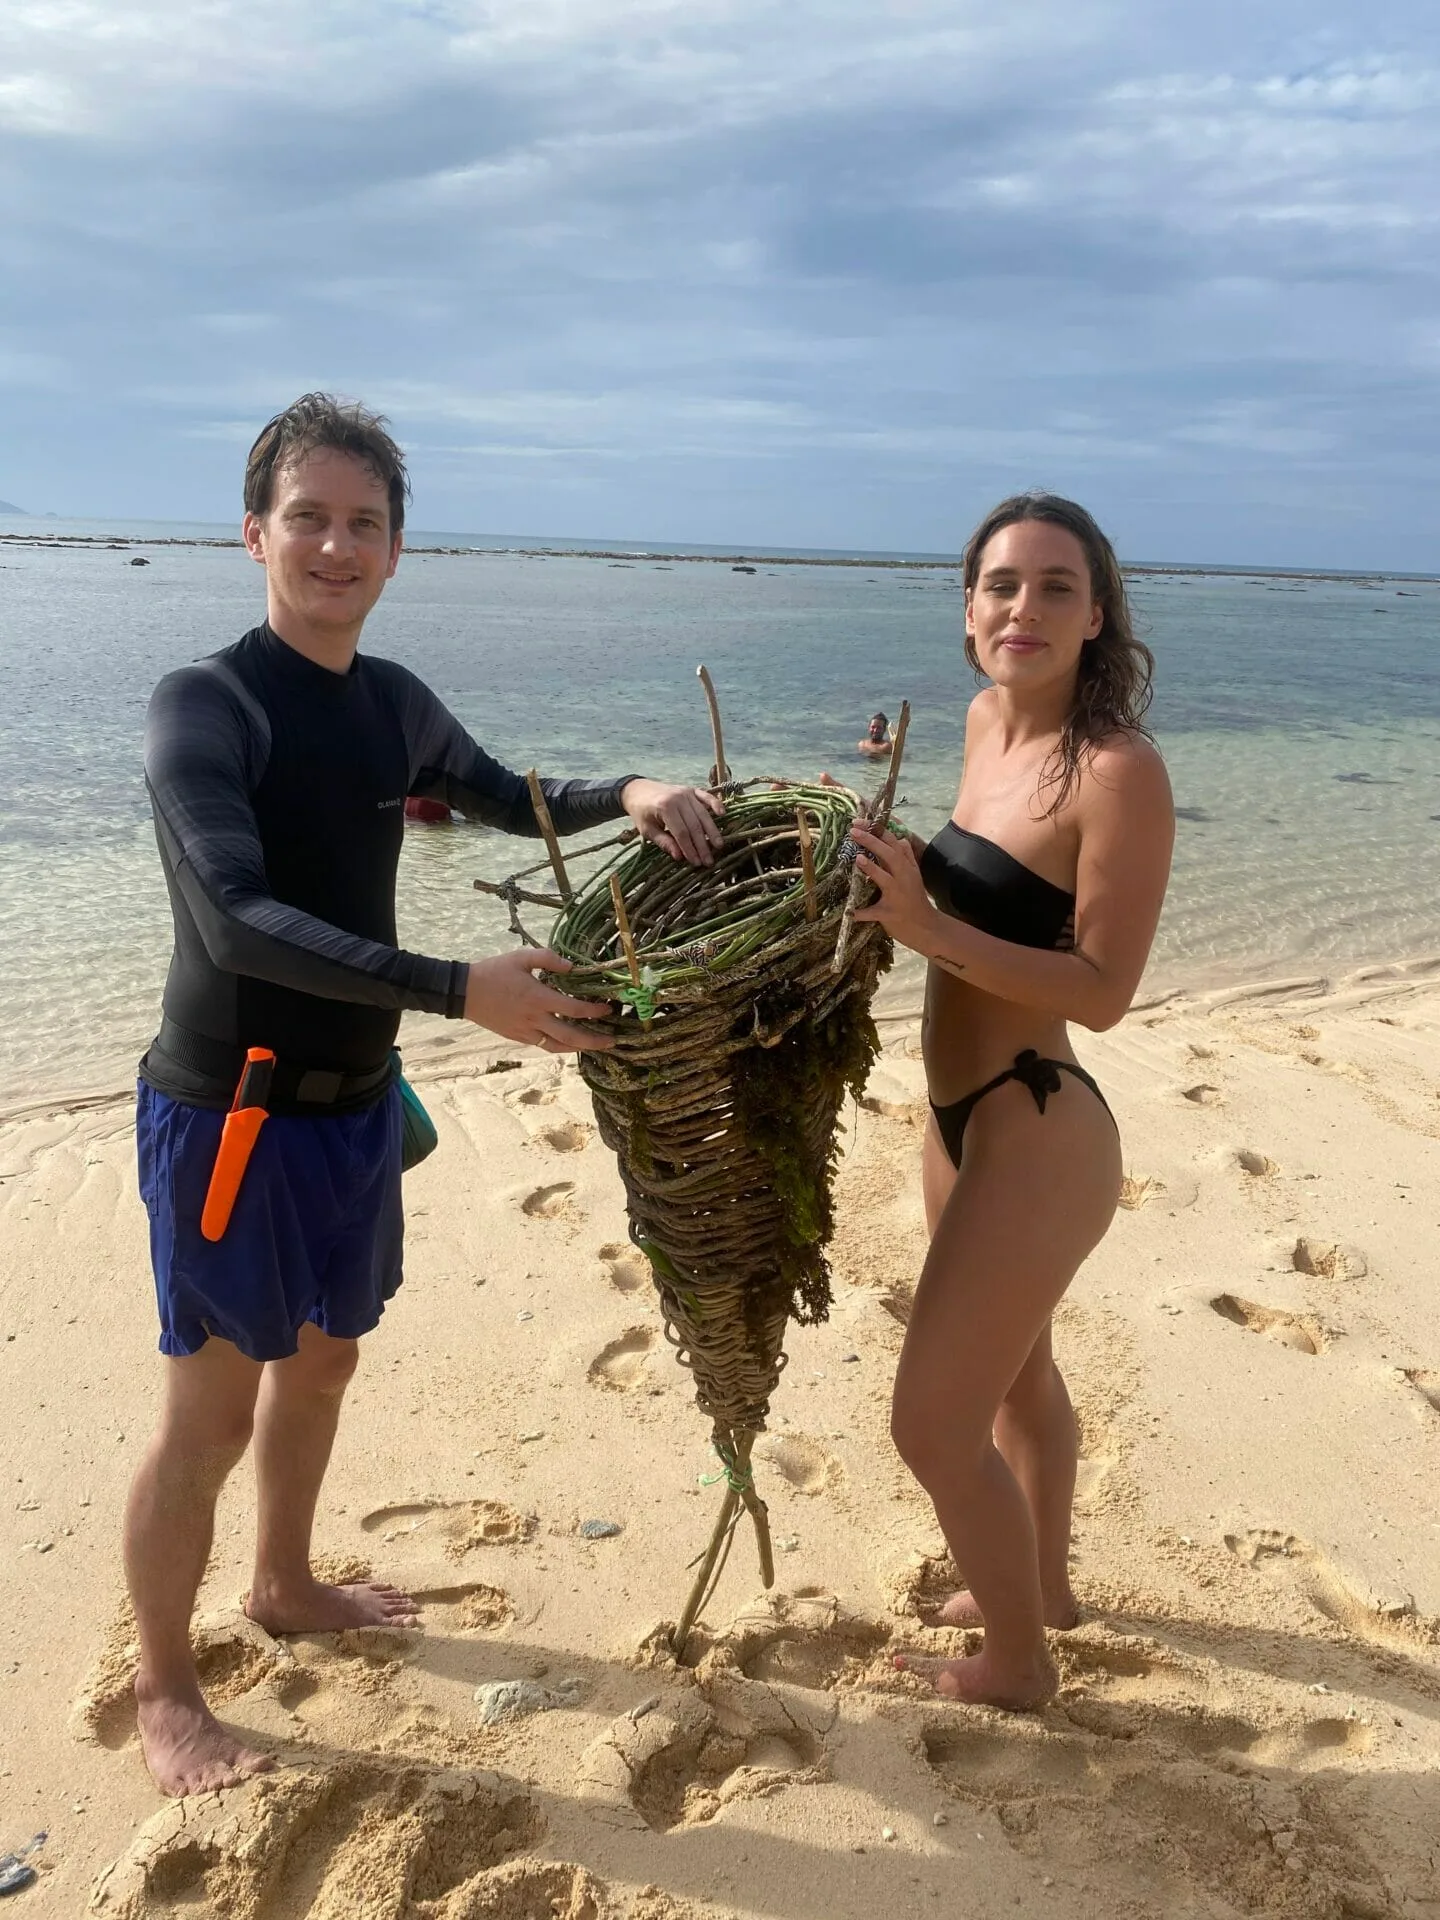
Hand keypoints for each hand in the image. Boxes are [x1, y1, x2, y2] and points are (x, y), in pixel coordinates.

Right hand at [462, 949, 613, 1052]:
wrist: (465, 992)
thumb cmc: (494, 971)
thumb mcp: (521, 956)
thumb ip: (548, 958)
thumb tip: (572, 967)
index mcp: (538, 998)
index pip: (574, 1009)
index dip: (595, 1011)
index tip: (608, 1009)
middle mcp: (535, 1019)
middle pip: (571, 1037)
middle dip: (595, 1041)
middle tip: (612, 1040)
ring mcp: (526, 1032)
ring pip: (558, 1046)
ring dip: (579, 1048)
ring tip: (595, 1046)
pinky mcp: (518, 1037)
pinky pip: (543, 1045)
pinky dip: (559, 1045)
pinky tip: (568, 1042)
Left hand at [620, 779, 724, 864]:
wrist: (637, 790)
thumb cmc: (641, 812)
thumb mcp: (647, 830)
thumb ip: (663, 842)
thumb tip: (679, 857)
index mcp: (664, 807)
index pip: (681, 832)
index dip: (690, 848)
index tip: (696, 862)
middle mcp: (678, 798)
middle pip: (694, 825)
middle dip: (702, 845)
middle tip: (709, 861)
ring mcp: (686, 792)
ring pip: (703, 814)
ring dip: (712, 831)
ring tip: (719, 846)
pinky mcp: (691, 789)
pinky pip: (706, 796)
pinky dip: (715, 804)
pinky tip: (722, 814)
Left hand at [848, 821, 939, 955]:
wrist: (927, 928)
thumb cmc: (916, 900)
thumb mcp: (915, 876)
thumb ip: (908, 857)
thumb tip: (901, 839)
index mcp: (907, 868)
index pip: (893, 843)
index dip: (877, 830)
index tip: (860, 821)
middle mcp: (903, 878)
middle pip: (889, 855)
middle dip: (871, 841)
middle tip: (853, 830)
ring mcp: (897, 897)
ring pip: (884, 880)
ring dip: (871, 870)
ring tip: (858, 858)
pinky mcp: (890, 914)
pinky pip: (873, 913)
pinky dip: (861, 913)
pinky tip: (849, 911)